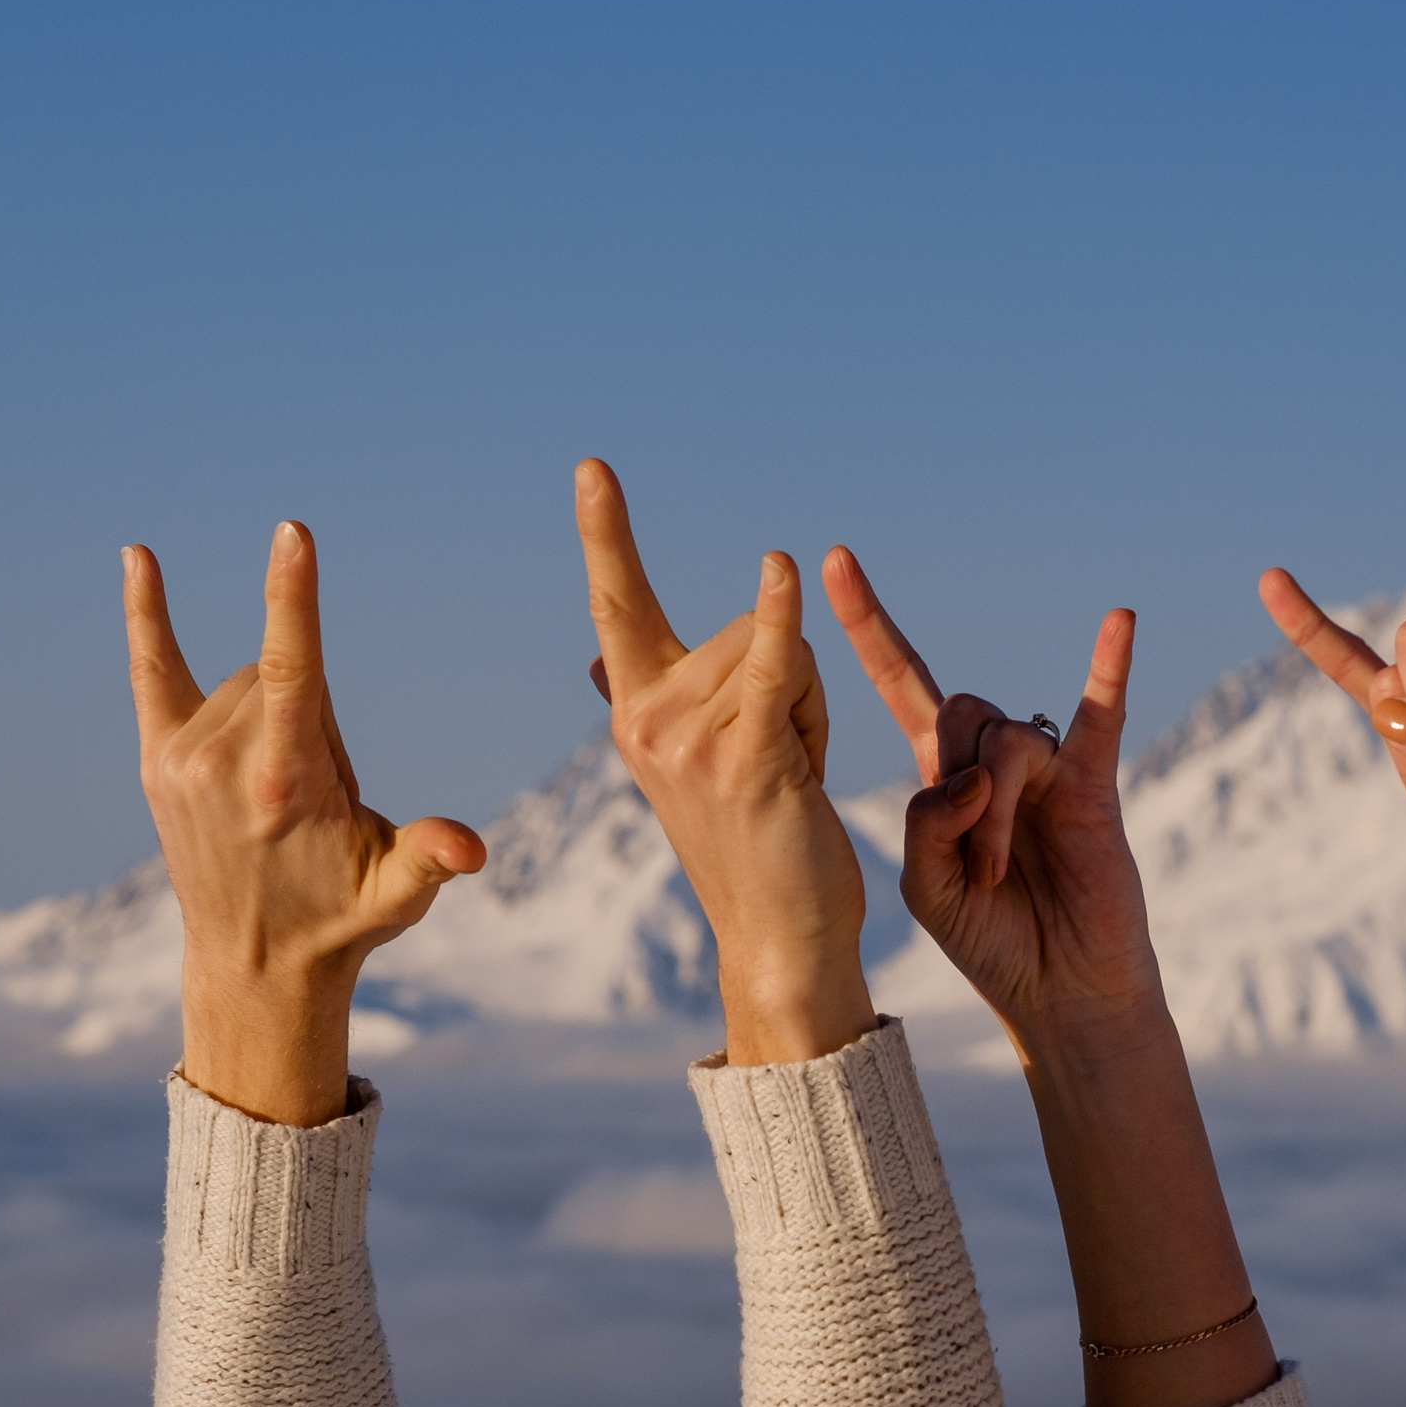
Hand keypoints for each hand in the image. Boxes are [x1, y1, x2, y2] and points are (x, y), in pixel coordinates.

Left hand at [123, 525, 484, 1122]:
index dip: (294, 596)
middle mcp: (224, 761)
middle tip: (322, 792)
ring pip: (243, 679)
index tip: (293, 531)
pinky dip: (146, 615)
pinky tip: (137, 555)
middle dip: (313, 711)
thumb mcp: (397, 892)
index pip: (293, 668)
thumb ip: (431, 859)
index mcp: (286, 781)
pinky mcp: (157, 759)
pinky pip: (152, 668)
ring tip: (279, 789)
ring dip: (273, 709)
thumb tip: (470, 849)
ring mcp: (182, 757)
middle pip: (280, 673)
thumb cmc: (343, 918)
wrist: (256, 964)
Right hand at [573, 460, 874, 1064]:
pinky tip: (783, 573)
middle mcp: (647, 721)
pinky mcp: (744, 758)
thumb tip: (593, 661)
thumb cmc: (753, 847)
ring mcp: (690, 741)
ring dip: (813, 710)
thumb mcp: (693, 762)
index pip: (616, 604)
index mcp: (634, 712)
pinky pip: (772, 668)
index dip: (606, 532)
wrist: (778, 940)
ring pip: (781, 654)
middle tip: (779, 765)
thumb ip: (648, 698)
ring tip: (793, 781)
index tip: (593, 466)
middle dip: (789, 681)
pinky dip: (781, 623)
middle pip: (743, 627)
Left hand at [822, 547, 1159, 1043]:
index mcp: (941, 778)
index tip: (831, 562)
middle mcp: (991, 761)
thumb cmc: (991, 942)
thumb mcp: (927, 887)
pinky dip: (1107, 668)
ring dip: (997, 811)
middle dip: (956, 786)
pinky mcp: (1095, 787)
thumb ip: (928, 824)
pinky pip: (1099, 715)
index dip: (866, 625)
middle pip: (956, 710)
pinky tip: (1118, 622)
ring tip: (1003, 872)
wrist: (1061, 994)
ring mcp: (1046, 770)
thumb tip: (973, 773)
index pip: (897, 680)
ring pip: (1005, 741)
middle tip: (974, 866)